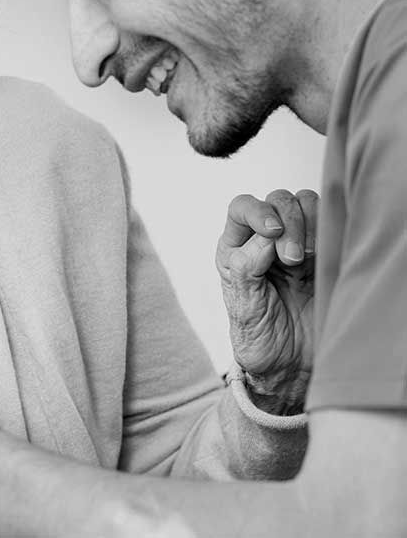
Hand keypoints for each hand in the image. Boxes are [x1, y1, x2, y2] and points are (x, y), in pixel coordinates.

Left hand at [215, 190, 316, 413]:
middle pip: (278, 200)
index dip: (258, 211)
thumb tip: (264, 239)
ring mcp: (297, 245)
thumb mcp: (243, 309)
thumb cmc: (260, 340)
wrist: (292, 367)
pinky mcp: (325, 255)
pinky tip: (325, 255)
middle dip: (288, 222)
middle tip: (293, 260)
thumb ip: (246, 270)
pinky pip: (332, 225)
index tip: (272, 233)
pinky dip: (331, 231)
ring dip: (310, 223)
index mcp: (235, 249)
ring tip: (305, 259)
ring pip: (307, 205)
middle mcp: (264, 241)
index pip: (242, 207)